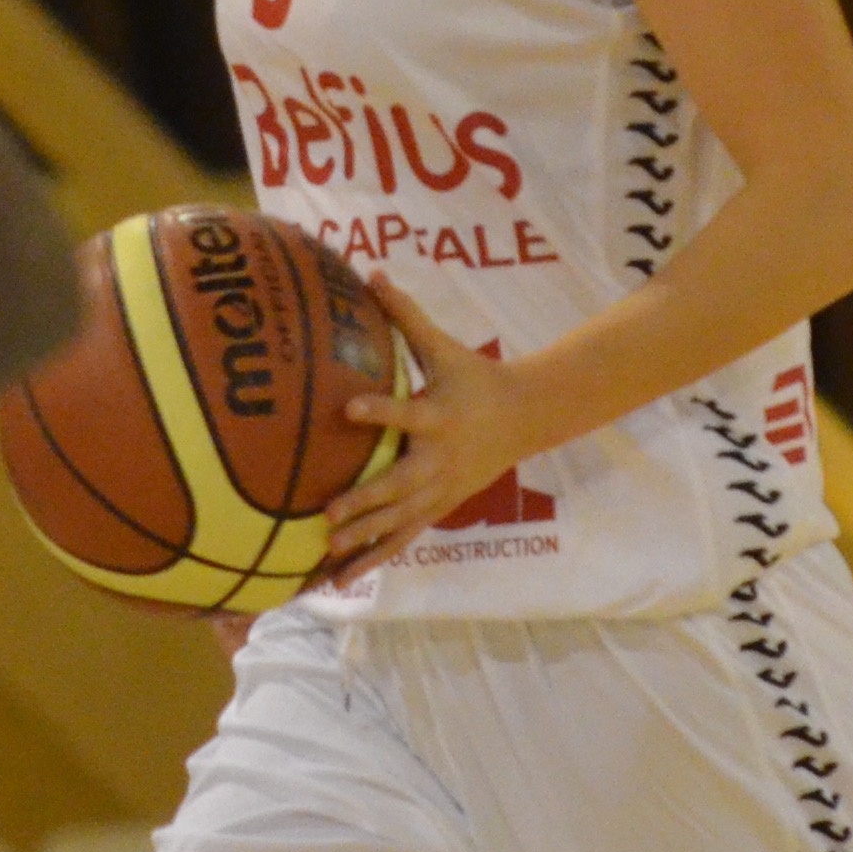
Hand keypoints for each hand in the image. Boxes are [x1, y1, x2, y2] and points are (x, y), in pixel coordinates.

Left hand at [321, 273, 564, 578]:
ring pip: (401, 520)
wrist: (525, 417)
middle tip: (328, 512)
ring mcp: (441, 490)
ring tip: (328, 553)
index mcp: (438, 417)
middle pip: (401, 484)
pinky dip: (375, 557)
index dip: (379, 413)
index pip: (406, 415)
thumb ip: (406, 316)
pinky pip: (404, 537)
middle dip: (366, 501)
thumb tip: (371, 273)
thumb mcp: (444, 347)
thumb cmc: (474, 377)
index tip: (349, 409)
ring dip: (365, 537)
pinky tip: (343, 577)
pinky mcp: (439, 508)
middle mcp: (439, 460)